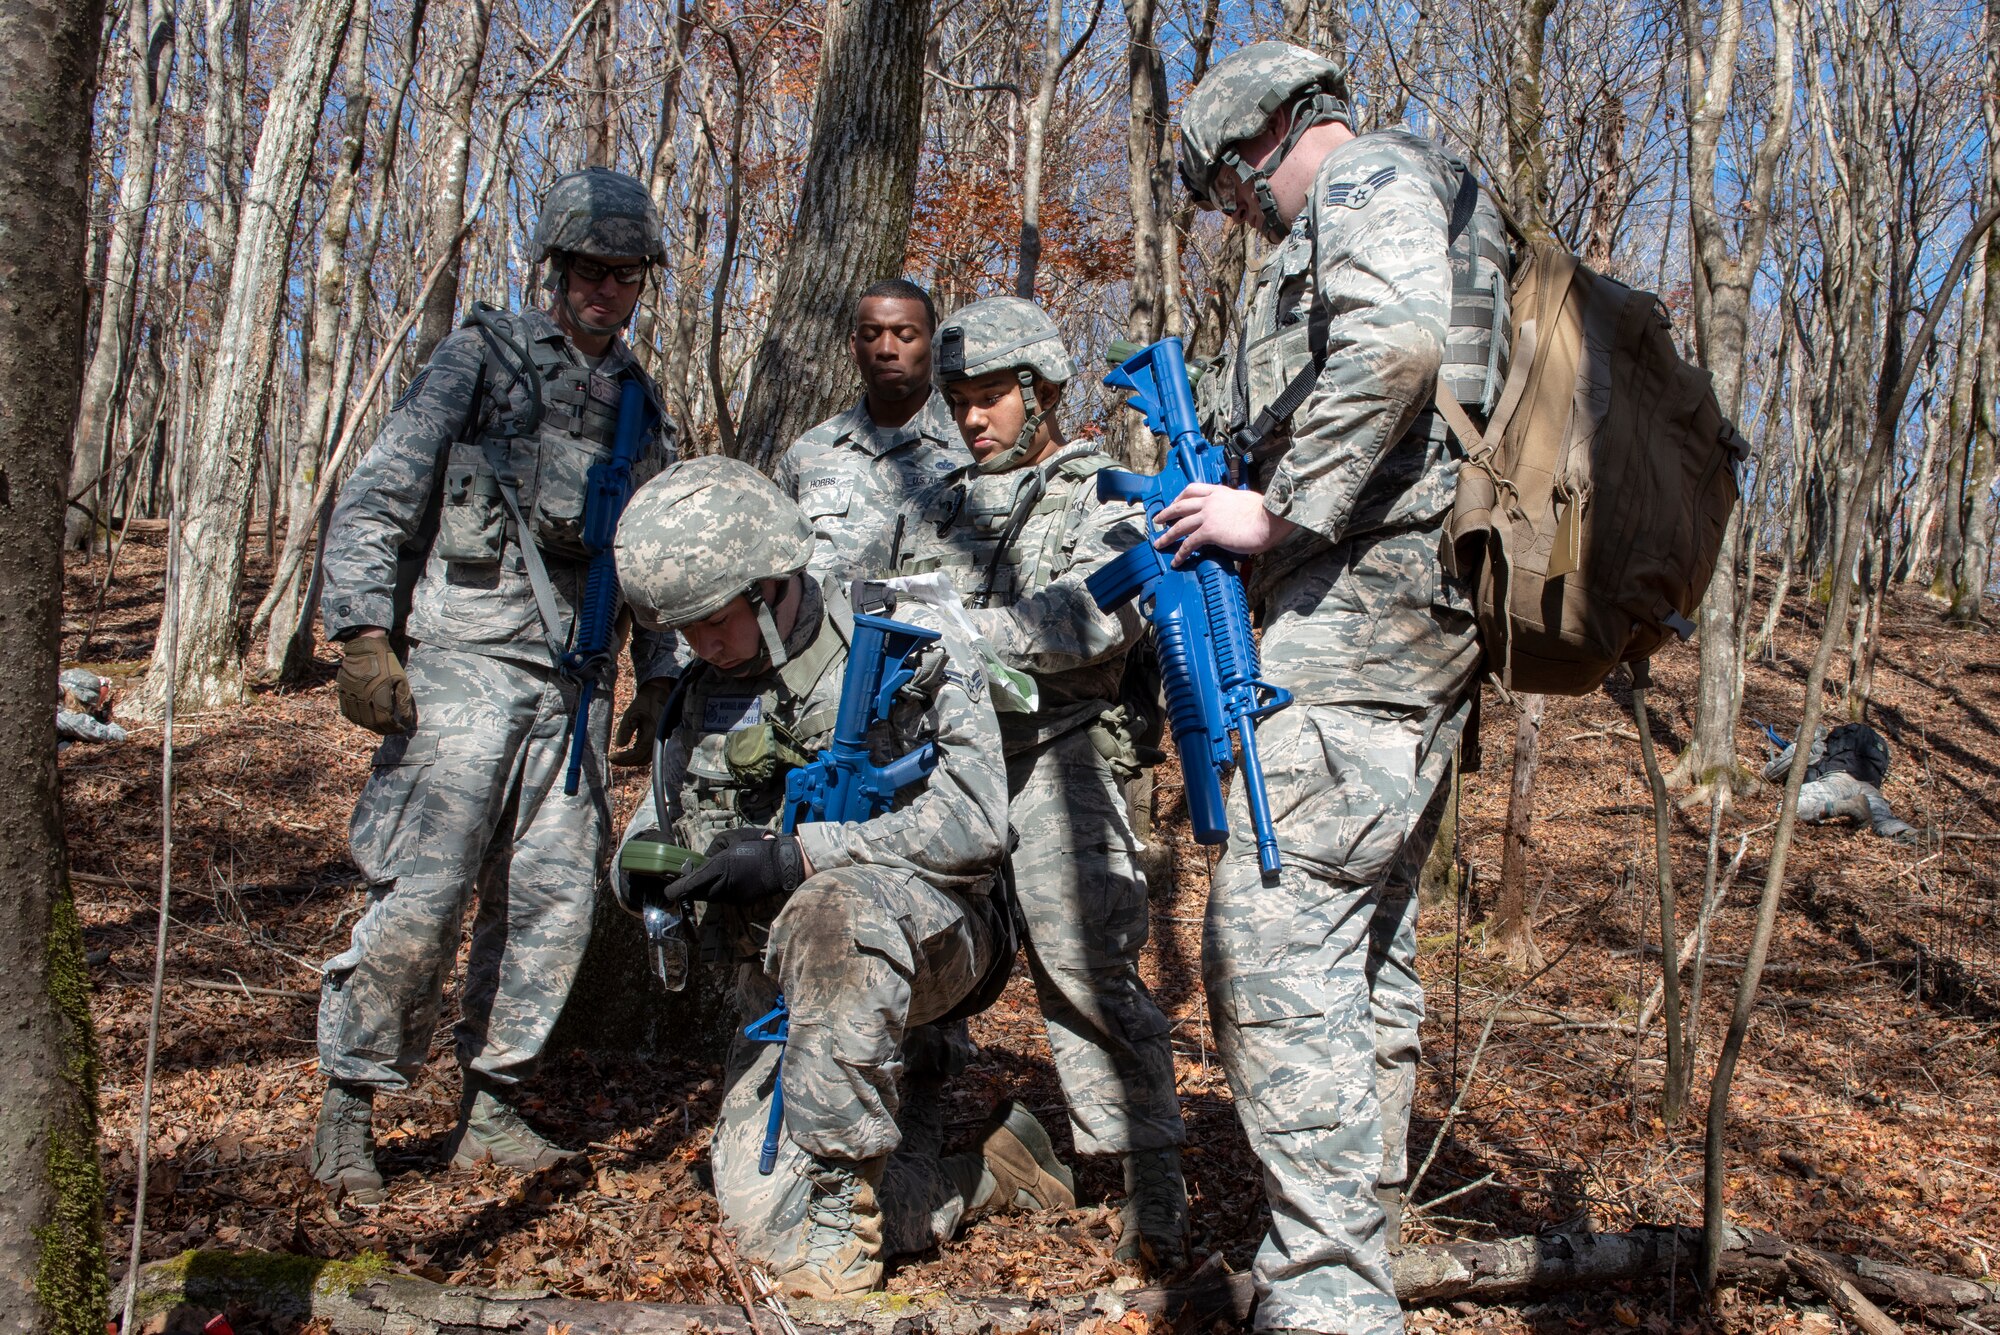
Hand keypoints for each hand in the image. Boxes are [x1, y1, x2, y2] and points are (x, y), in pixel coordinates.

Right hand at [336, 632, 415, 734]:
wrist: (365, 648)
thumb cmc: (386, 663)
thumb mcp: (401, 679)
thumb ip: (404, 700)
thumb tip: (407, 718)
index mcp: (378, 693)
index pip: (385, 720)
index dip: (394, 728)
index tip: (402, 728)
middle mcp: (363, 696)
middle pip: (372, 723)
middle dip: (384, 730)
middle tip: (392, 730)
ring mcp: (351, 695)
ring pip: (359, 720)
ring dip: (371, 727)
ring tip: (381, 727)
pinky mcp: (343, 692)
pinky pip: (347, 712)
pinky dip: (357, 720)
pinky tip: (365, 720)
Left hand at [610, 676, 675, 765]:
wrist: (658, 695)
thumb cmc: (645, 702)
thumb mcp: (631, 712)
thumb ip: (625, 729)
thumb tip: (619, 745)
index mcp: (652, 732)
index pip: (638, 752)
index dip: (624, 758)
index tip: (611, 757)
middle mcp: (658, 739)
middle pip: (643, 759)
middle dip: (627, 761)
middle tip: (613, 759)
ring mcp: (659, 740)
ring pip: (646, 758)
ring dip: (632, 760)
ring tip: (618, 757)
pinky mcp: (657, 739)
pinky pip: (648, 752)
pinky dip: (637, 755)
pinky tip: (627, 752)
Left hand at [671, 828, 805, 905]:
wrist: (783, 863)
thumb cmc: (757, 845)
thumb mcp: (732, 838)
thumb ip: (713, 850)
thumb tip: (703, 861)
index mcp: (721, 866)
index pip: (693, 883)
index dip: (678, 889)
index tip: (669, 892)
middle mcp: (724, 884)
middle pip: (699, 893)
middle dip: (691, 889)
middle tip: (686, 882)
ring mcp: (734, 896)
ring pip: (712, 896)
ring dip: (707, 889)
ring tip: (712, 878)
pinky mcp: (742, 901)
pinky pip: (725, 898)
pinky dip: (722, 891)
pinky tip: (730, 880)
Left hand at [1152, 483, 1297, 563]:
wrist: (1270, 518)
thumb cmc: (1266, 513)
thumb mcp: (1246, 502)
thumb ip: (1235, 507)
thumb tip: (1234, 517)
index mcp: (1220, 492)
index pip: (1193, 489)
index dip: (1180, 496)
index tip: (1175, 502)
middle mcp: (1210, 501)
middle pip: (1181, 505)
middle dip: (1167, 513)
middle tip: (1157, 520)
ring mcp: (1208, 516)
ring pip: (1180, 524)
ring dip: (1167, 535)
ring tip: (1158, 543)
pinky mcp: (1209, 531)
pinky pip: (1189, 543)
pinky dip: (1180, 552)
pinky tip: (1176, 560)